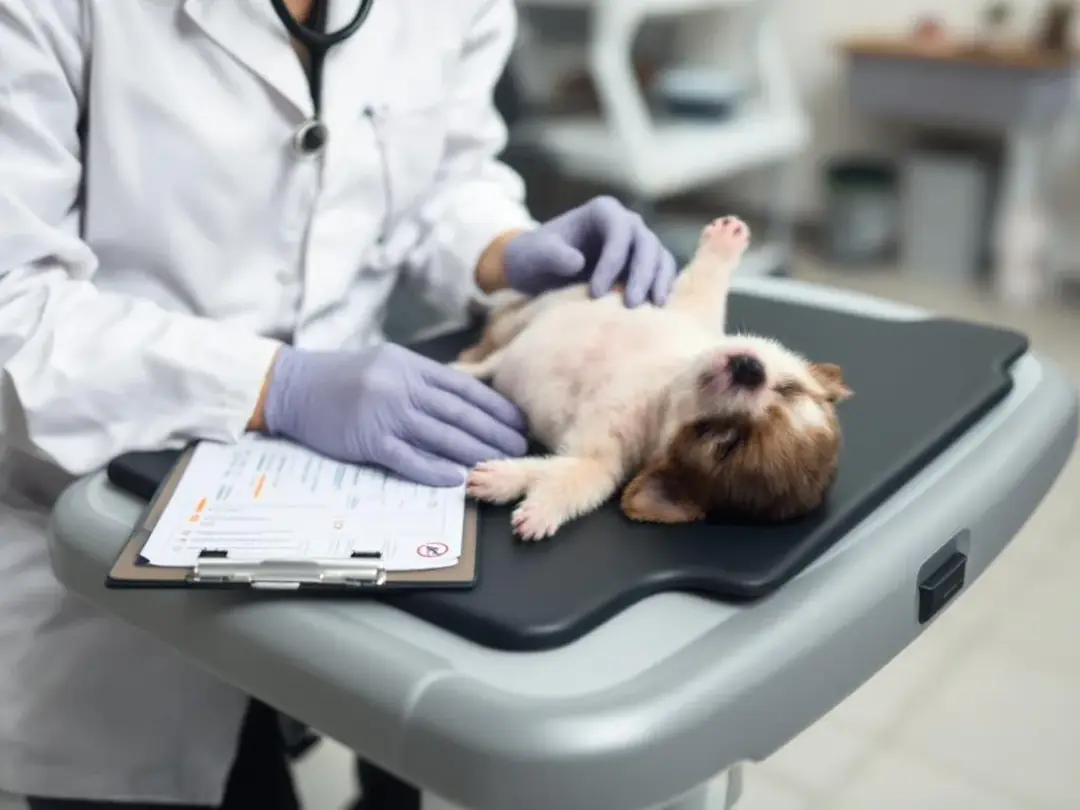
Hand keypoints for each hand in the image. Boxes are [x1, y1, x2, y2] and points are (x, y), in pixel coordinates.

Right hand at [260, 344, 528, 486]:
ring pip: (440, 436)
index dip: (495, 407)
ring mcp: (385, 413)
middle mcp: (401, 386)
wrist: (291, 386)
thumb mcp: (385, 364)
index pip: (464, 388)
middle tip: (518, 448)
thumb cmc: (340, 377)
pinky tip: (456, 477)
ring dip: (474, 452)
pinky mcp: (367, 440)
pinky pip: (408, 458)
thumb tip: (462, 401)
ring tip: (498, 464)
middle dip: (494, 432)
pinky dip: (434, 469)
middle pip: (459, 413)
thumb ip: (421, 380)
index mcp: (410, 366)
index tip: (518, 422)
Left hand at [502, 195, 677, 306]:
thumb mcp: (534, 255)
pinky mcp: (644, 263)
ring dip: (658, 282)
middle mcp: (626, 222)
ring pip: (659, 257)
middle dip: (641, 274)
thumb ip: (551, 255)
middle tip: (630, 305)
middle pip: (646, 243)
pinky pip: (663, 272)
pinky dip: (663, 288)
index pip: (618, 232)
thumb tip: (578, 262)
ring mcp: (638, 242)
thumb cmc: (536, 258)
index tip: (596, 293)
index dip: (612, 262)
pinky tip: (658, 309)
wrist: (539, 269)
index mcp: (602, 211)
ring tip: (653, 309)